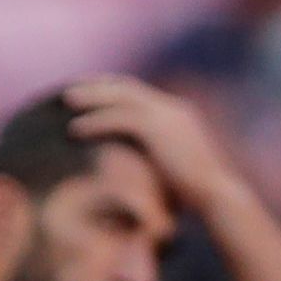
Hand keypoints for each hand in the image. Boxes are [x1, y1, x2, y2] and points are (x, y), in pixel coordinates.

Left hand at [59, 74, 242, 204]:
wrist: (215, 195)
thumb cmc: (197, 194)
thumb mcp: (173, 168)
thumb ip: (155, 158)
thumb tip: (137, 167)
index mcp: (178, 113)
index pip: (141, 92)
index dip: (114, 90)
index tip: (91, 93)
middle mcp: (173, 108)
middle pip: (128, 86)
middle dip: (98, 85)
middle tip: (71, 89)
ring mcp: (166, 115)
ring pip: (120, 96)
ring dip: (91, 96)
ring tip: (65, 100)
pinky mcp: (157, 128)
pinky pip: (118, 118)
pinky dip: (94, 121)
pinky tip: (73, 129)